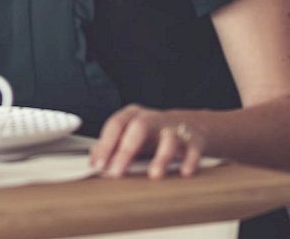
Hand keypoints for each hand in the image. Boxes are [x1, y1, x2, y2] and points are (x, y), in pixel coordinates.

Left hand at [90, 105, 206, 178]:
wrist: (191, 127)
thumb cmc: (153, 134)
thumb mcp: (131, 137)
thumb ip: (113, 146)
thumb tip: (94, 161)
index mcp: (134, 115)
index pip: (116, 125)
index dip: (105, 144)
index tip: (98, 165)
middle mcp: (154, 118)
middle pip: (138, 128)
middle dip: (125, 150)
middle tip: (116, 172)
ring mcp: (175, 128)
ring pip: (169, 139)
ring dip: (160, 157)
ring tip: (154, 175)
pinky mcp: (195, 140)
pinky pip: (193, 150)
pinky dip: (189, 161)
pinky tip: (184, 172)